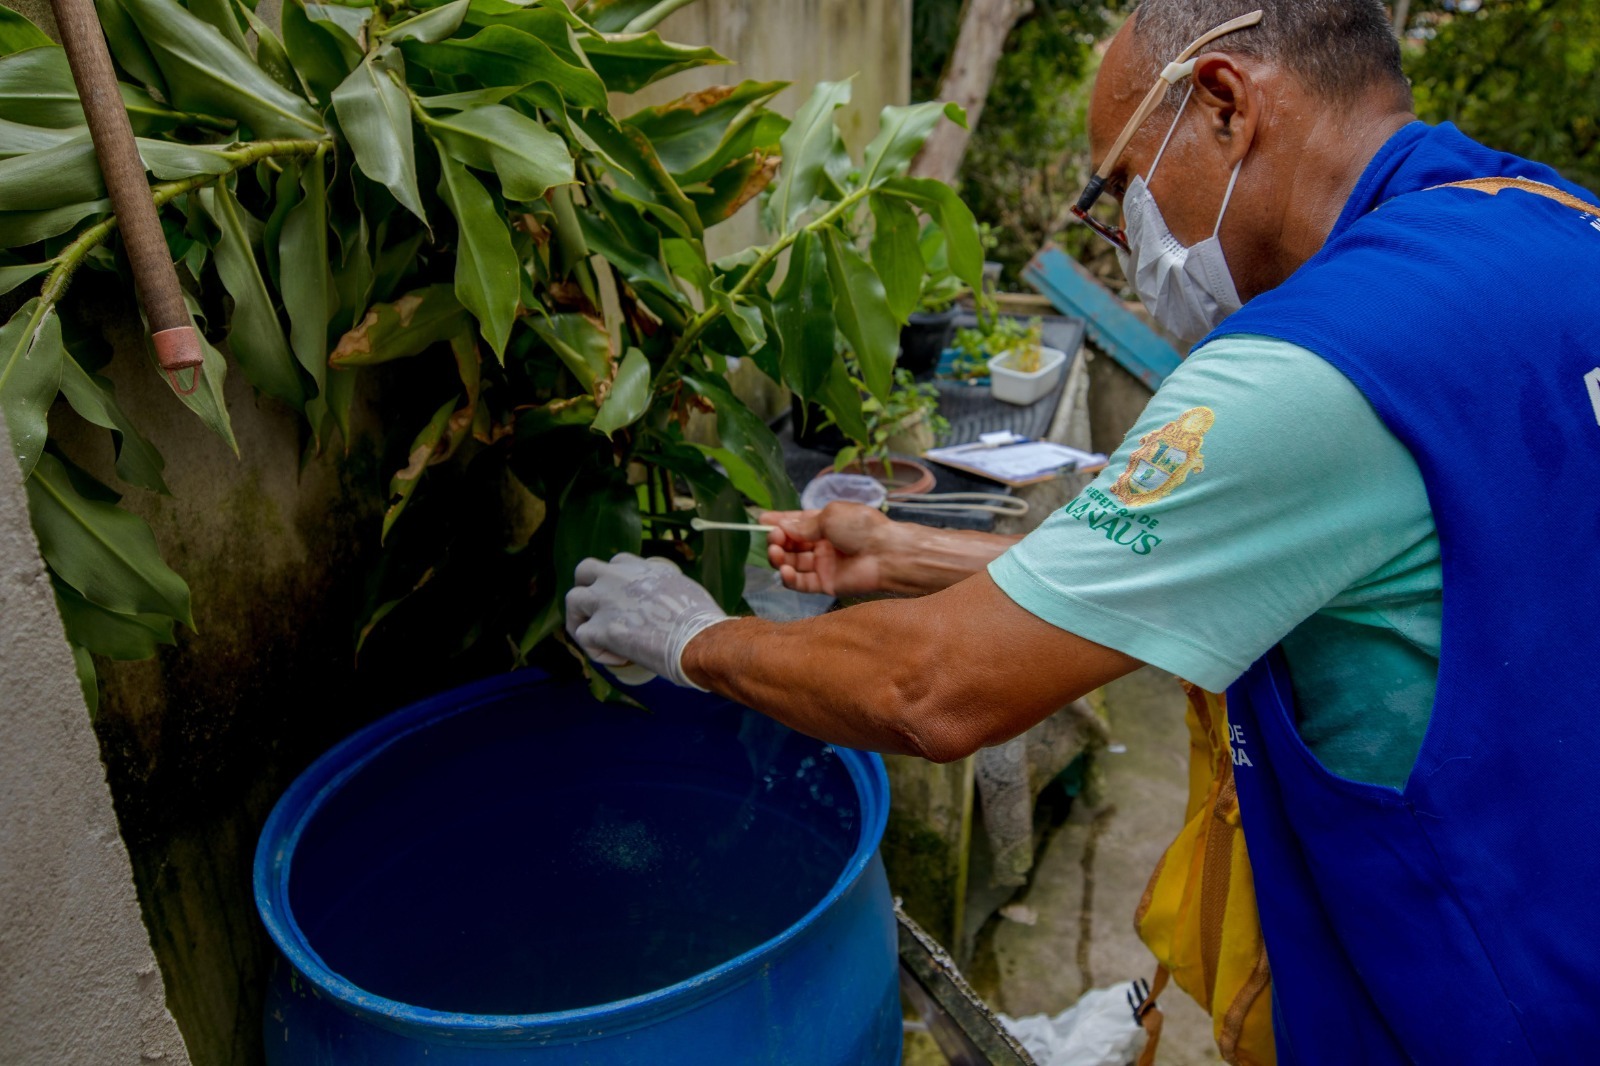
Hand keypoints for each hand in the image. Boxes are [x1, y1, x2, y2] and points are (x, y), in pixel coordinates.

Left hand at [565, 553, 729, 688]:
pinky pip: (584, 638)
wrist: (700, 640)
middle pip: (584, 571)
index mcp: (642, 567)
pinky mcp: (601, 629)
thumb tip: (666, 600)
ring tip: (599, 640)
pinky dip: (599, 651)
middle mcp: (618, 577)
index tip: (625, 600)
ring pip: (572, 602)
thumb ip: (665, 587)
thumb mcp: (685, 588)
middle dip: (585, 589)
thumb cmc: (702, 622)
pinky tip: (620, 659)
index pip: (615, 563)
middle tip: (595, 612)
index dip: (615, 582)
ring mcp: (606, 601)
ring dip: (581, 620)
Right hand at [759, 502, 898, 596]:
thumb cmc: (861, 527)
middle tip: (773, 538)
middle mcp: (822, 544)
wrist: (886, 553)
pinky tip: (784, 570)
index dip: (778, 521)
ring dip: (779, 558)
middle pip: (791, 544)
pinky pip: (801, 583)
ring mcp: (823, 565)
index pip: (796, 522)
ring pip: (793, 563)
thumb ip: (804, 525)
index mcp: (825, 523)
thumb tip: (783, 528)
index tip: (760, 520)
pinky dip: (789, 578)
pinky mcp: (825, 584)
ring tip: (775, 552)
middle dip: (778, 540)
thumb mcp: (830, 516)